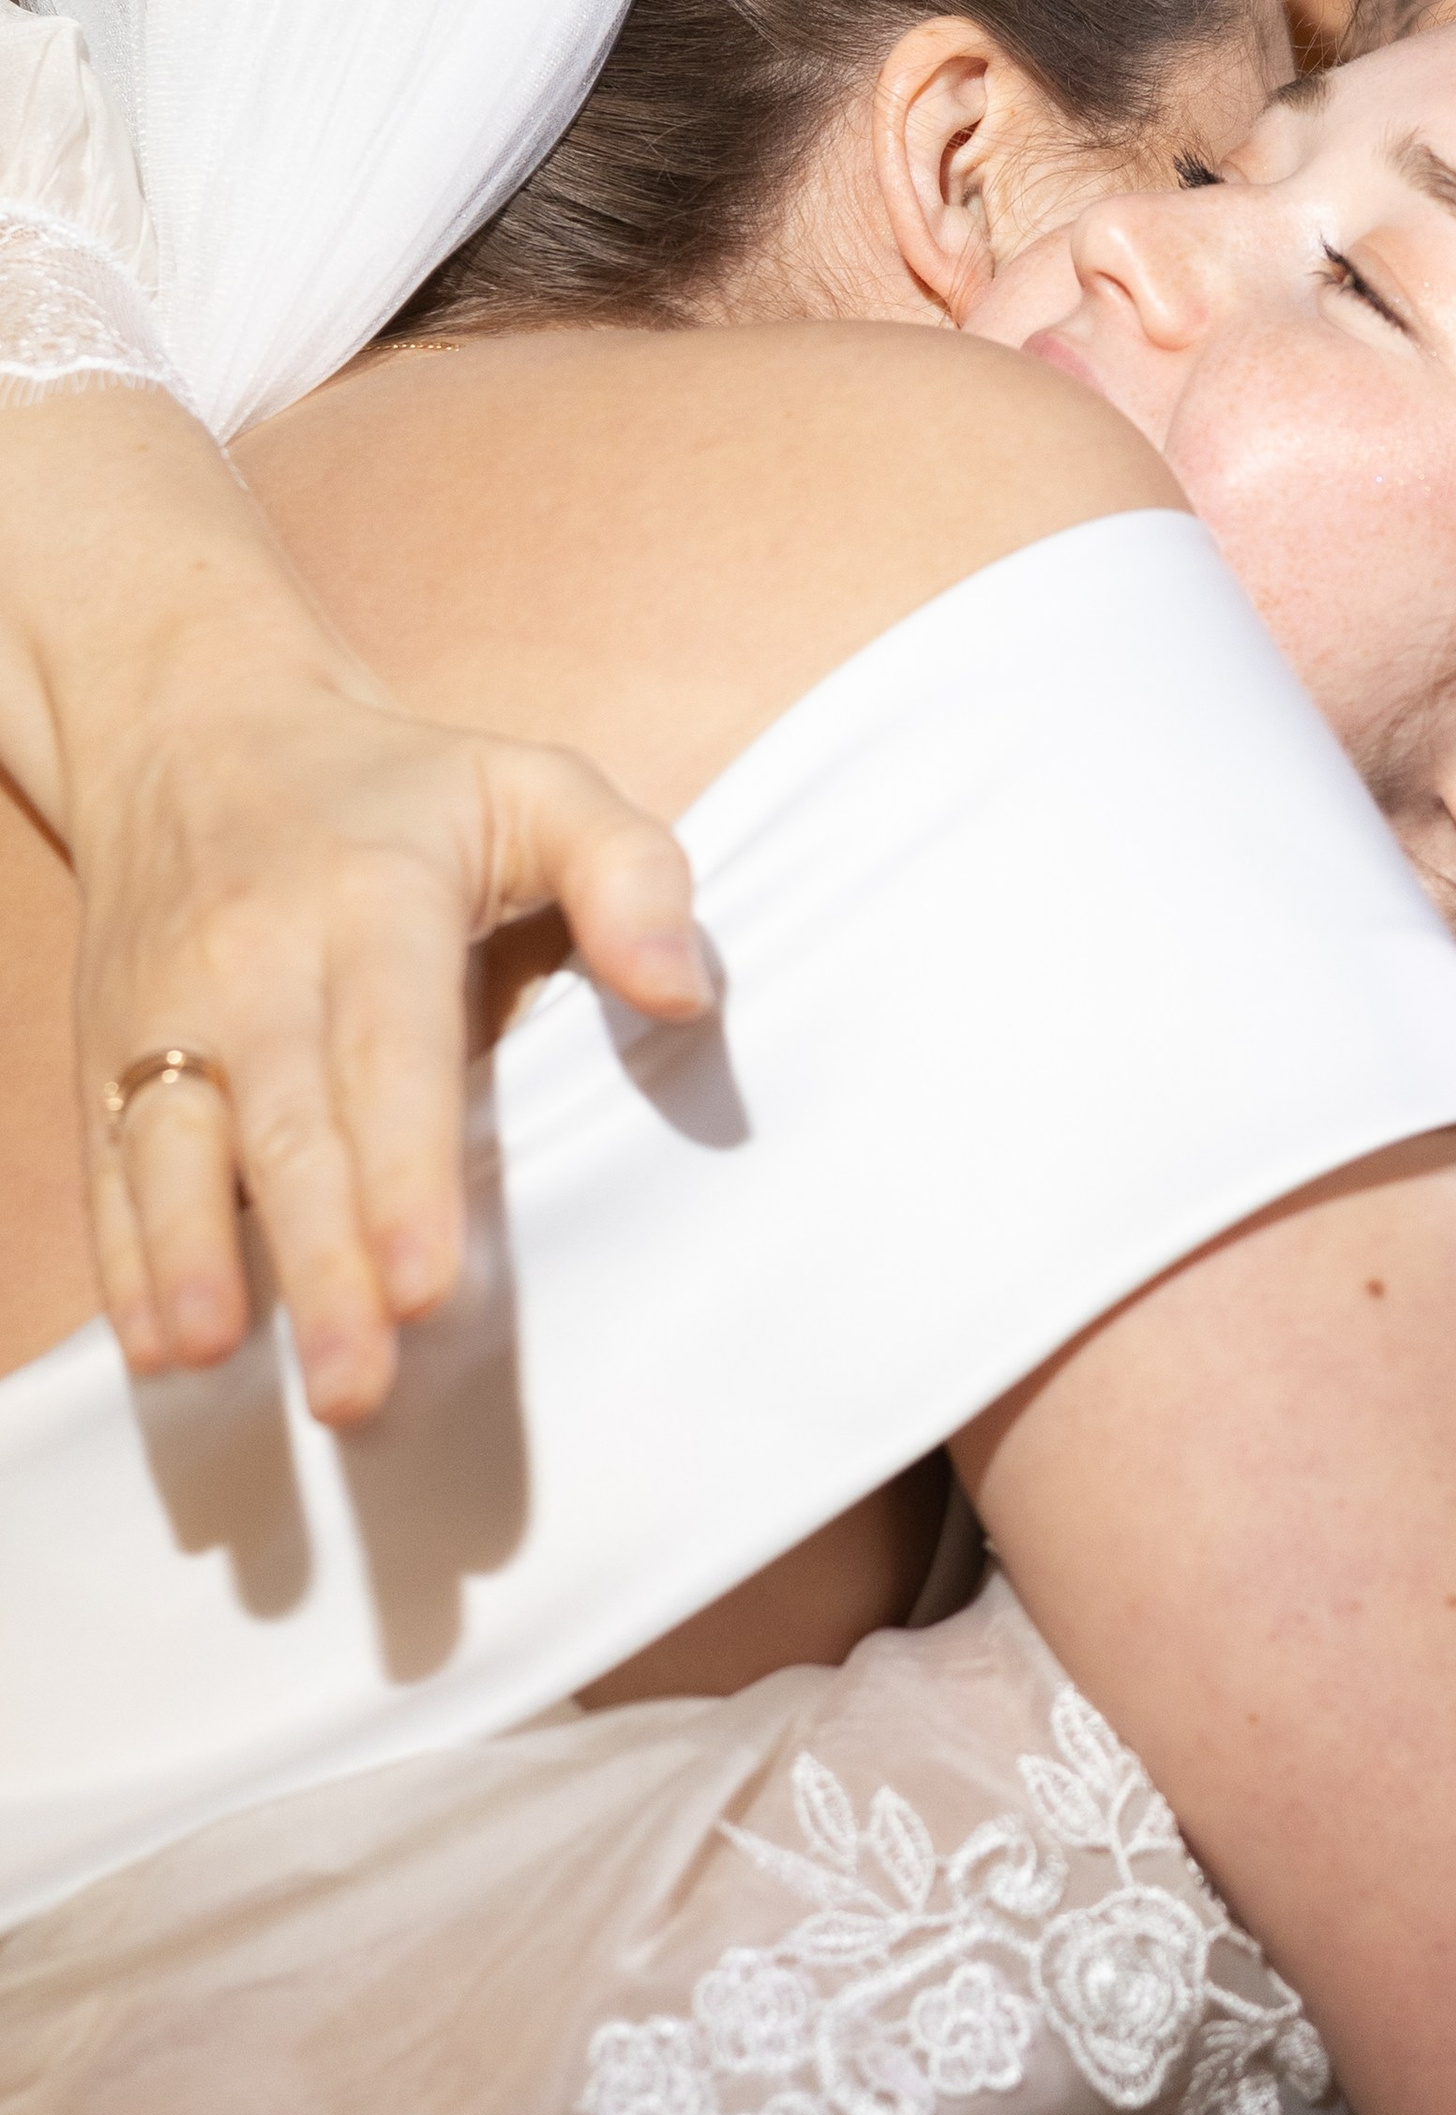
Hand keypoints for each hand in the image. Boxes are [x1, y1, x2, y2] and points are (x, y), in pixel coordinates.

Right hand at [78, 660, 706, 1423]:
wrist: (194, 728)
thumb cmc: (403, 786)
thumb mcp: (534, 783)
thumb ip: (630, 872)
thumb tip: (684, 994)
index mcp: (369, 897)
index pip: (387, 1045)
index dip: (403, 1168)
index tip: (430, 1281)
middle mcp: (253, 961)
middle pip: (284, 1125)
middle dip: (318, 1262)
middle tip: (357, 1386)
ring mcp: (168, 1012)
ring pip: (174, 1149)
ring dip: (192, 1264)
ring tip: (214, 1362)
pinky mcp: (113, 1054)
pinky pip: (114, 1164)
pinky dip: (127, 1256)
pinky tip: (157, 1344)